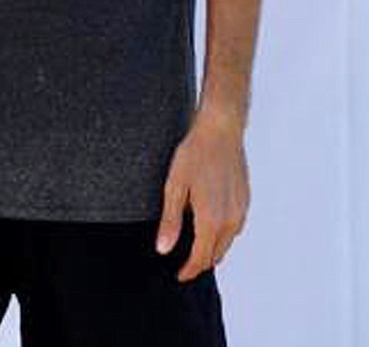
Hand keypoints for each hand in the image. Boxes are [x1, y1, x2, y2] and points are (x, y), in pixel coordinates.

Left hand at [157, 111, 249, 280]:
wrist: (221, 131)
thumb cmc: (195, 154)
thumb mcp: (175, 186)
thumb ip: (171, 221)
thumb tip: (163, 250)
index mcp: (211, 220)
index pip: (201, 258)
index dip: (189, 271)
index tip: (179, 276)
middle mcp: (230, 221)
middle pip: (215, 255)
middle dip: (200, 262)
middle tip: (183, 262)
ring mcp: (240, 212)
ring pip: (226, 243)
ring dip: (212, 249)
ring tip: (194, 245)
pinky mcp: (245, 202)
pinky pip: (233, 229)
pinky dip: (221, 235)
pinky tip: (209, 225)